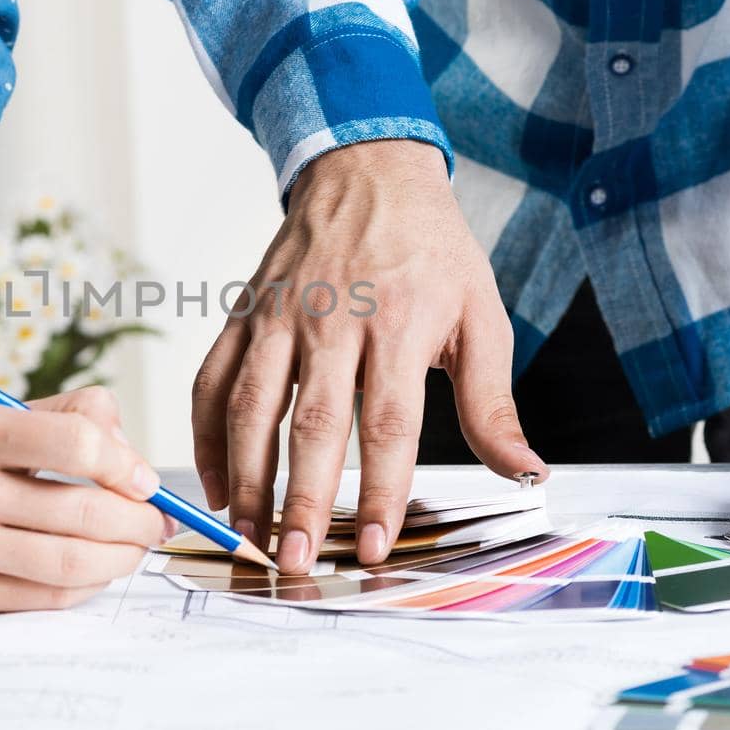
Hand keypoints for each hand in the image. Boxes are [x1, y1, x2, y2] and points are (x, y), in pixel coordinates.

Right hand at [0, 387, 172, 614]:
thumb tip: (135, 464)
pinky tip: (94, 571)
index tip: (144, 480)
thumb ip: (67, 419)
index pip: (73, 439)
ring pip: (70, 561)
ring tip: (134, 548)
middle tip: (155, 522)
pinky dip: (86, 585)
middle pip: (82, 511)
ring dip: (122, 559)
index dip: (125, 464)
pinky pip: (44, 597)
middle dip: (138, 521)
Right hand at [192, 140, 547, 574]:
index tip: (372, 547)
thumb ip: (493, 403)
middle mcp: (331, 320)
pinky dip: (204, 432)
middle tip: (295, 561)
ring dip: (246, 476)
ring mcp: (279, 316)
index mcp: (399, 324)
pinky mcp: (245, 313)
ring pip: (250, 406)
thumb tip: (525, 474)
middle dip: (300, 500)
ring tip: (250, 535)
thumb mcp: (481, 315)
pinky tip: (215, 482)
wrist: (365, 168)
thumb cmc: (430, 247)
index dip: (378, 492)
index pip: (387, 424)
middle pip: (312, 425)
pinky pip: (212, 377)